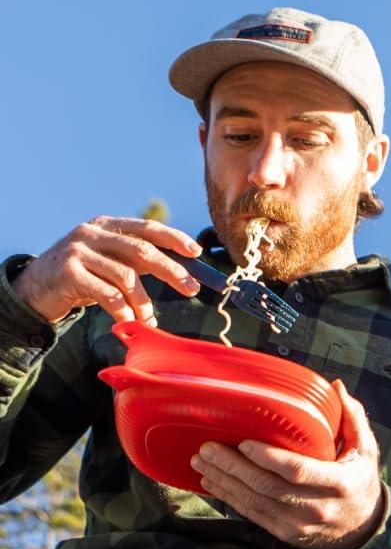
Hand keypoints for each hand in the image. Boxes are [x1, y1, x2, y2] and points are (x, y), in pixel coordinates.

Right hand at [12, 217, 203, 324]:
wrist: (37, 288)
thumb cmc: (85, 277)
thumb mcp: (111, 262)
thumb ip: (140, 262)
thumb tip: (186, 274)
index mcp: (107, 226)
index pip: (147, 228)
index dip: (174, 238)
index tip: (196, 252)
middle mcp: (92, 233)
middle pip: (142, 250)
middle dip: (171, 271)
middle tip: (191, 289)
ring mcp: (79, 251)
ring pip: (126, 277)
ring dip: (143, 303)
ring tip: (147, 320)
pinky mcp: (69, 273)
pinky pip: (107, 295)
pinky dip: (123, 311)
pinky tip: (128, 322)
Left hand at [190, 381, 384, 548]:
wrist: (362, 529)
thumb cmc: (359, 481)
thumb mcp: (366, 450)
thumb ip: (352, 418)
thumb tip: (336, 387)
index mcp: (338, 483)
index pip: (298, 471)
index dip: (268, 458)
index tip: (244, 442)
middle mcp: (316, 507)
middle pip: (267, 487)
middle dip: (234, 466)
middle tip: (209, 448)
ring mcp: (298, 523)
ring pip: (254, 502)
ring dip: (224, 481)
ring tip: (201, 461)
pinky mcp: (285, 533)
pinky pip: (252, 514)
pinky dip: (229, 497)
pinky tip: (212, 482)